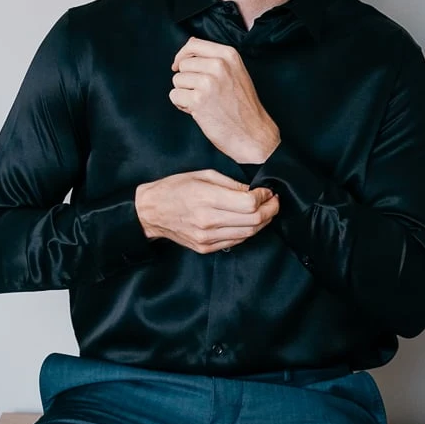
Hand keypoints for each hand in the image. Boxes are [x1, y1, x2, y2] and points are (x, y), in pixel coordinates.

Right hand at [135, 169, 279, 253]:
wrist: (150, 212)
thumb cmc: (174, 189)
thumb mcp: (202, 176)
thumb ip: (230, 184)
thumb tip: (254, 190)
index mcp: (206, 199)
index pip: (249, 203)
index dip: (265, 197)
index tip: (267, 191)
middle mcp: (208, 221)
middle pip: (254, 221)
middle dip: (270, 210)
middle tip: (273, 201)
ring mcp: (207, 238)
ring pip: (248, 233)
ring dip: (262, 222)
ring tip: (264, 211)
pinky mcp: (206, 247)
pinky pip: (236, 241)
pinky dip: (247, 231)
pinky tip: (247, 221)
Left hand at [169, 37, 280, 163]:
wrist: (252, 133)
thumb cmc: (242, 106)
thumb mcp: (235, 73)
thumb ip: (214, 60)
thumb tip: (186, 52)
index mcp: (228, 55)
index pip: (193, 44)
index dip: (182, 55)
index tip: (178, 65)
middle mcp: (218, 65)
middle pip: (183, 64)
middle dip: (186, 79)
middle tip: (202, 93)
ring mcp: (207, 82)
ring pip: (177, 80)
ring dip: (184, 93)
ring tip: (203, 102)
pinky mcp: (198, 100)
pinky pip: (174, 96)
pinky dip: (182, 105)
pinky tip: (198, 111)